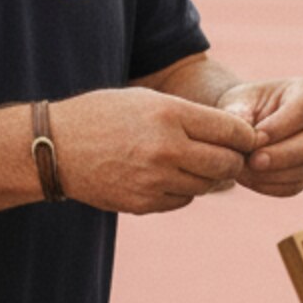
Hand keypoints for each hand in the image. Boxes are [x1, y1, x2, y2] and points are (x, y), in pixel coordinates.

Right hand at [53, 87, 258, 213]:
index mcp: (169, 115)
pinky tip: (168, 176)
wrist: (55, 147)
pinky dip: (183, 190)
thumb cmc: (105, 115)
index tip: (246, 138)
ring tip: (195, 163)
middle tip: (231, 156)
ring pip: (207, 186)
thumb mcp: (147, 99)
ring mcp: (154, 180)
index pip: (231, 131)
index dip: (246, 137)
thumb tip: (235, 135)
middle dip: (234, 161)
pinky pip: (182, 200)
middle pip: (226, 164)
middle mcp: (165, 149)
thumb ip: (191, 116)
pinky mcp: (144, 203)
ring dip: (208, 177)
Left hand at [217, 77, 302, 197]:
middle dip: (282, 155)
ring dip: (273, 174)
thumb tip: (248, 134)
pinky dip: (271, 186)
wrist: (246, 123)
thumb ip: (239, 112)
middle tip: (253, 161)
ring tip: (243, 170)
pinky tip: (249, 179)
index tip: (255, 137)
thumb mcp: (237, 100)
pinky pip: (295, 186)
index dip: (280, 126)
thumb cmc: (243, 106)